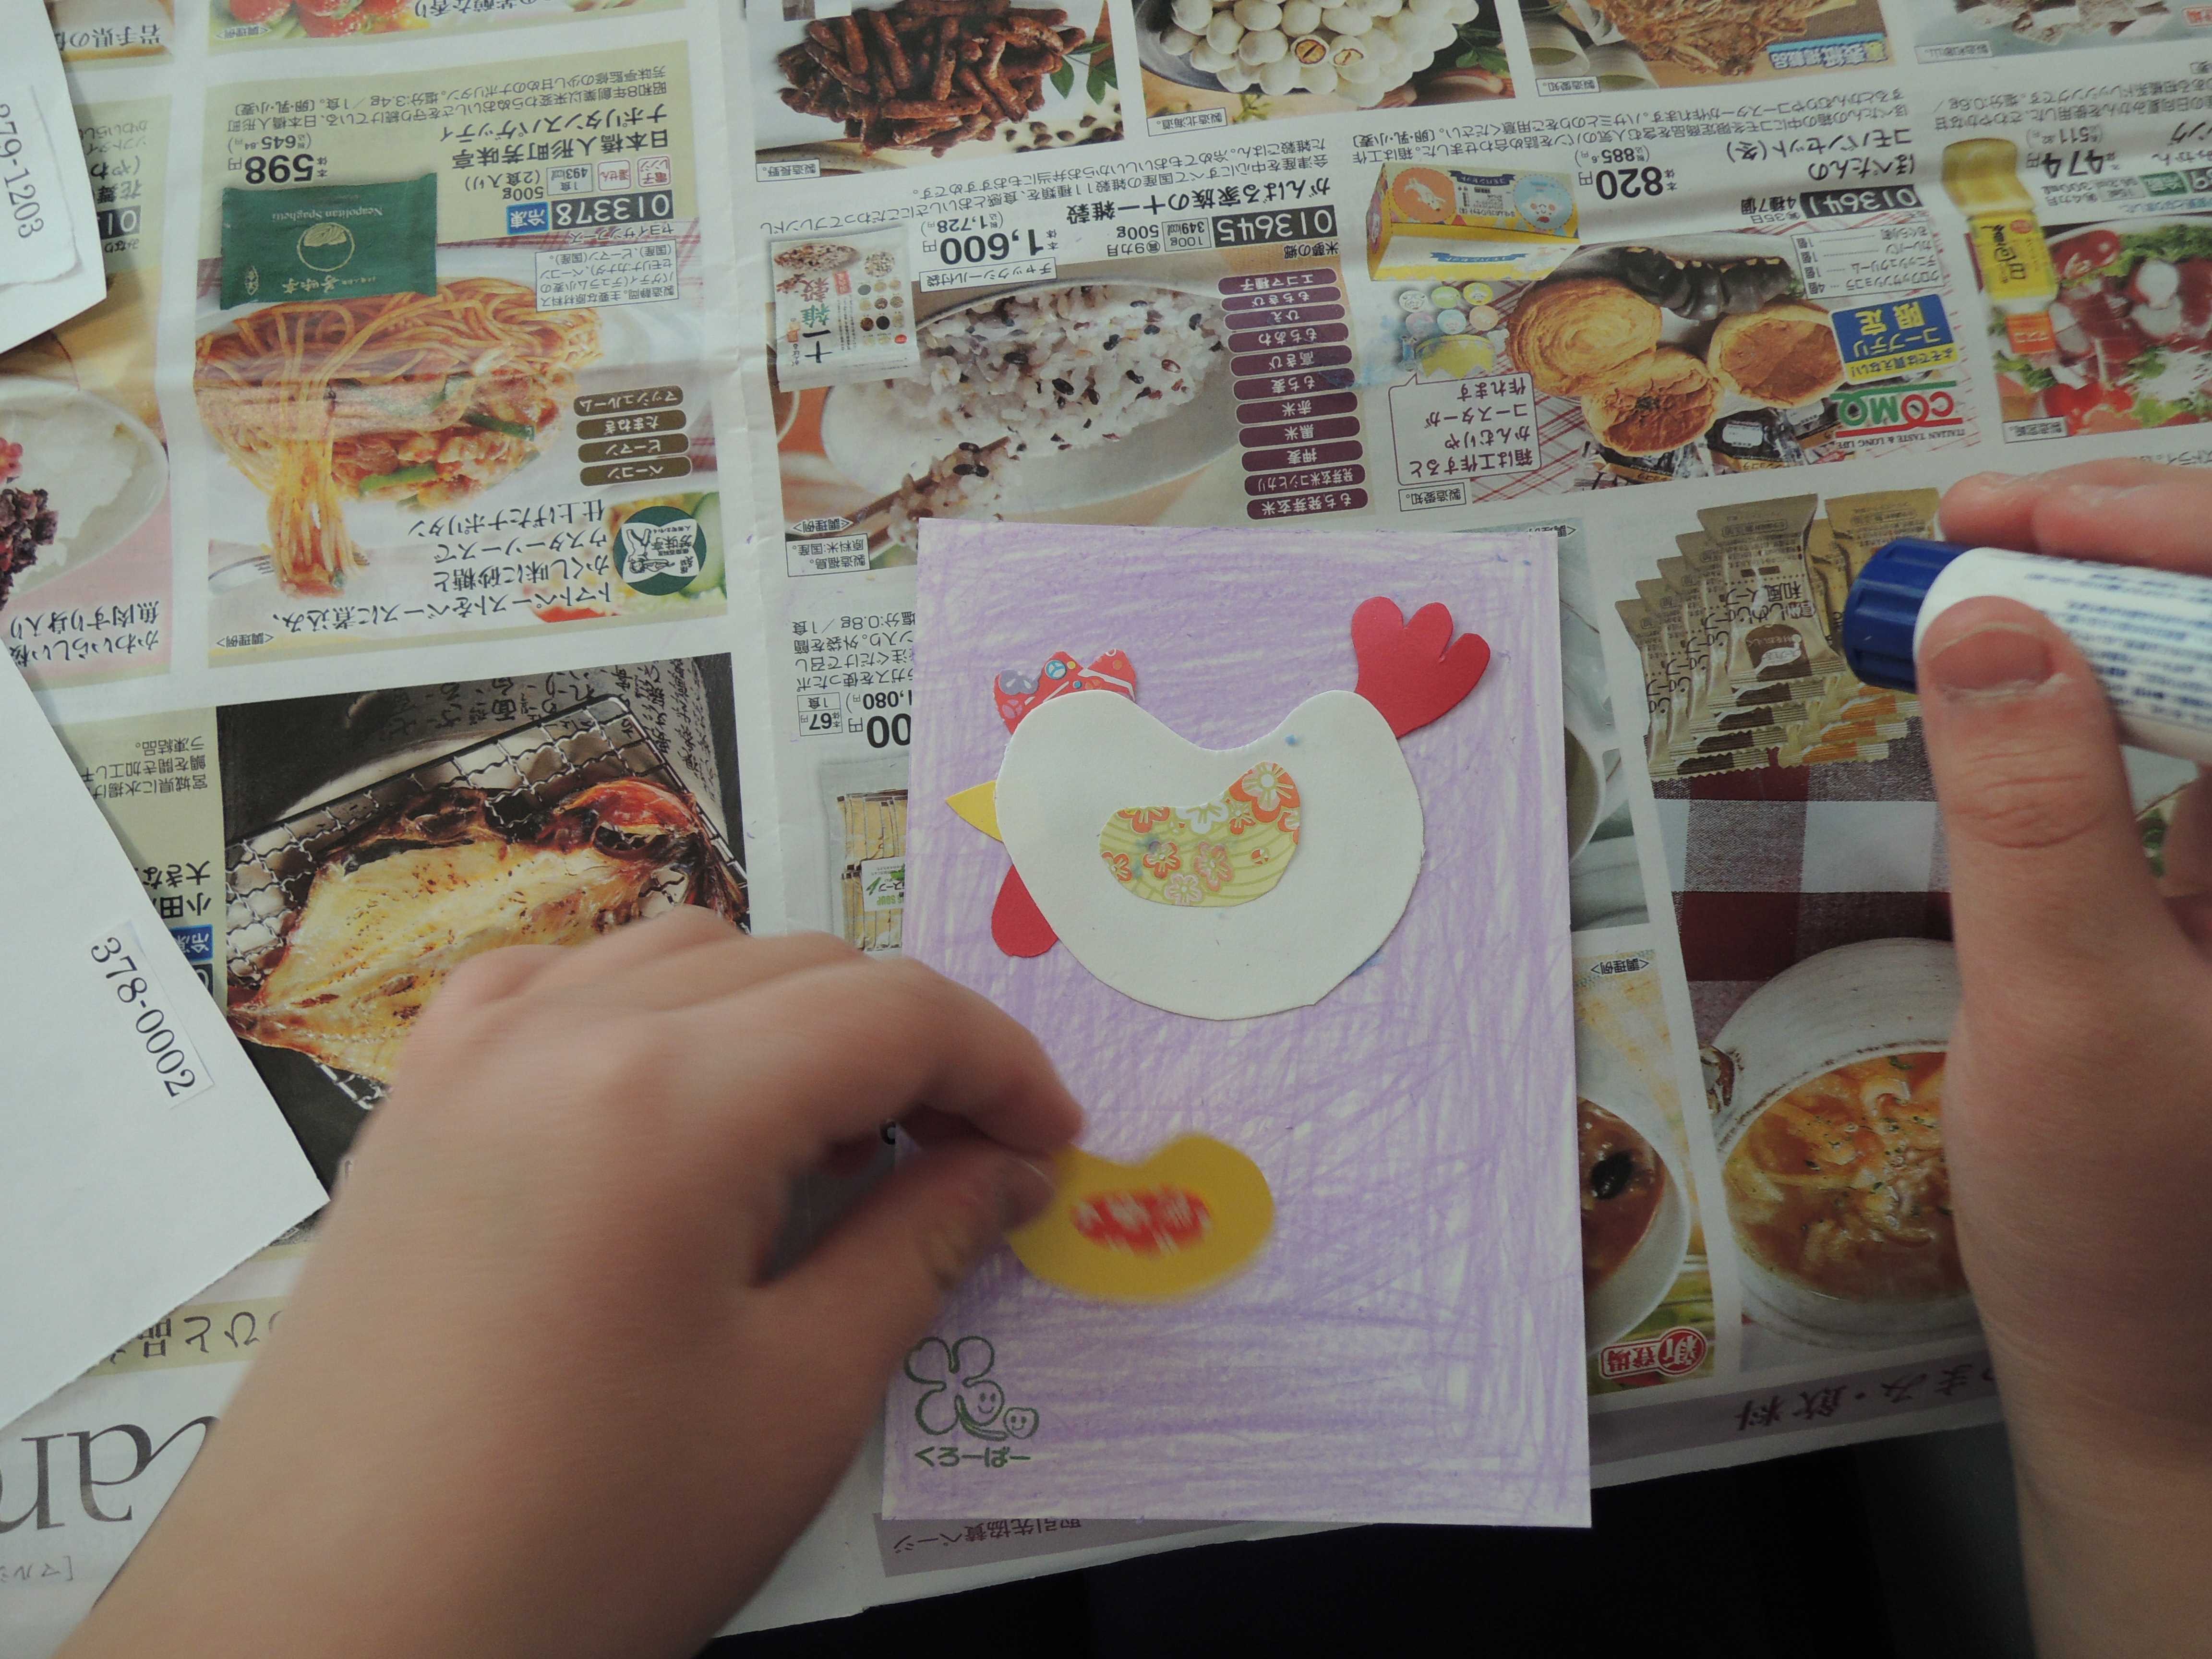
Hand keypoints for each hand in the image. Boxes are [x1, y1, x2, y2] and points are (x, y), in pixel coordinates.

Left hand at [60, 913, 1080, 1658]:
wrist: (325, 1639)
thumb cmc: (578, 1542)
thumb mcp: (794, 1403)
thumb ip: (917, 1247)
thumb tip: (1005, 1164)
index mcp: (671, 1098)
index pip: (892, 1013)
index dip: (1001, 1066)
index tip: (1053, 1146)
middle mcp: (563, 1032)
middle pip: (796, 964)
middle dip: (909, 1044)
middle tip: (964, 1159)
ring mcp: (466, 1057)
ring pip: (680, 951)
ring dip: (787, 1015)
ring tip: (830, 1137)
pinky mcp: (409, 1107)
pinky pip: (553, 986)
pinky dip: (649, 1007)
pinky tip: (671, 1094)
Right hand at [1922, 462, 2211, 1656]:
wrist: (2173, 1402)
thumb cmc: (2132, 1239)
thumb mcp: (2068, 1021)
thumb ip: (2032, 816)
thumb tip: (1987, 620)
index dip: (2170, 529)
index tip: (2007, 519)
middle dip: (2119, 555)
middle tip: (1958, 543)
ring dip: (2096, 617)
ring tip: (1959, 590)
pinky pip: (2180, 759)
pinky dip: (2085, 704)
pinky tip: (1997, 692)